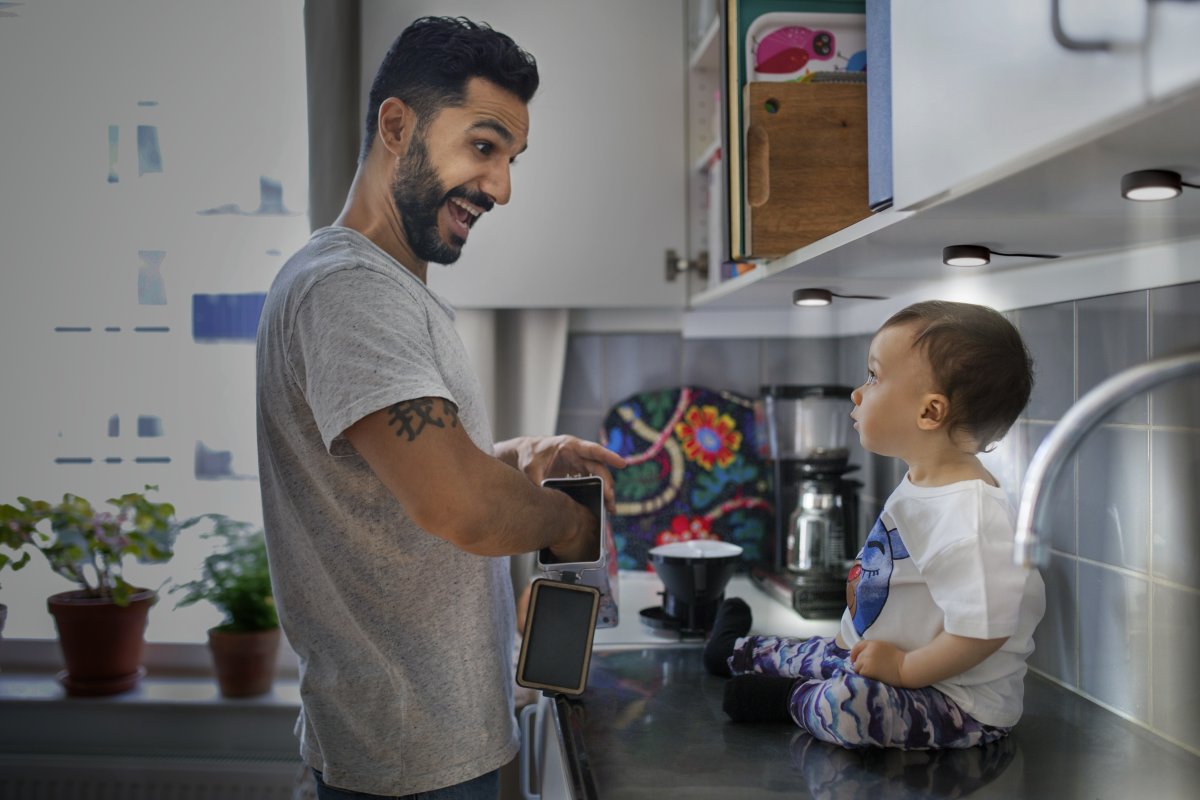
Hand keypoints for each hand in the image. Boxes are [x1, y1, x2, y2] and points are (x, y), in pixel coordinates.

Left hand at [501, 435, 626, 511]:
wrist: (527, 454)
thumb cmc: (530, 455)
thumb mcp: (531, 467)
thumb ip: (538, 481)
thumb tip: (544, 498)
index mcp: (570, 446)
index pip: (593, 450)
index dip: (609, 456)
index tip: (622, 463)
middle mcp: (579, 454)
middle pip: (598, 468)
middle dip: (607, 484)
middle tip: (611, 500)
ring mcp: (580, 464)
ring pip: (598, 477)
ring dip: (606, 492)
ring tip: (611, 509)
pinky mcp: (578, 474)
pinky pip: (592, 483)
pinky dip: (598, 494)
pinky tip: (602, 507)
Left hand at [850, 639, 906, 686]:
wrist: (905, 668)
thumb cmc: (899, 659)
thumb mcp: (885, 648)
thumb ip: (874, 649)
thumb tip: (863, 655)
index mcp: (873, 644)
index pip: (857, 646)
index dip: (854, 653)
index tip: (853, 659)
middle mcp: (868, 651)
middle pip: (857, 658)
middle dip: (860, 664)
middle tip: (867, 671)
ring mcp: (867, 660)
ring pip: (857, 667)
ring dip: (862, 672)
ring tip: (871, 675)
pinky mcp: (868, 670)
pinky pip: (861, 674)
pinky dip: (865, 677)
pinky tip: (873, 678)